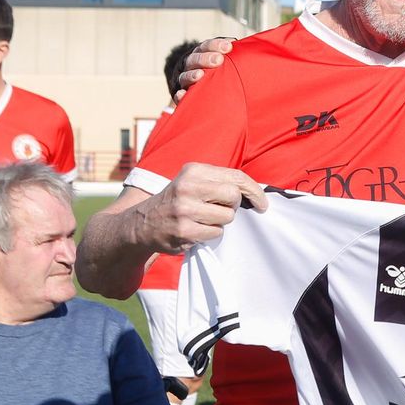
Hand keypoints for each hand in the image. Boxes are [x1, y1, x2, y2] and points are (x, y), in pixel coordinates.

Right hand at [139, 162, 267, 253]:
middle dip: (233, 206)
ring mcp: (185, 209)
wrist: (142, 223)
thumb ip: (219, 182)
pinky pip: (216, 233)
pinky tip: (195, 229)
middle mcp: (188, 187)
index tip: (262, 203)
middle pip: (234, 196)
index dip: (255, 191)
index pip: (236, 176)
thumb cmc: (177, 201)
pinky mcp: (184, 230)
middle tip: (219, 209)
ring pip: (227, 217)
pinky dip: (210, 233)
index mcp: (193, 170)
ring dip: (220, 222)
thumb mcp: (192, 181)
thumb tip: (254, 192)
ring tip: (202, 219)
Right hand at [173, 37, 236, 101]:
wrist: (199, 91)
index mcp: (200, 53)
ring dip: (192, 75)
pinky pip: (178, 95)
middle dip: (205, 58)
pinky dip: (180, 95)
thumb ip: (228, 54)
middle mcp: (190, 65)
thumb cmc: (215, 71)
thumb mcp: (220, 61)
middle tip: (219, 60)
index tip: (228, 46)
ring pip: (185, 76)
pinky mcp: (181, 94)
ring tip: (200, 75)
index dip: (215, 45)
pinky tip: (182, 94)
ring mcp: (183, 79)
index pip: (206, 46)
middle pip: (194, 59)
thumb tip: (239, 45)